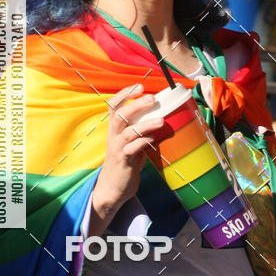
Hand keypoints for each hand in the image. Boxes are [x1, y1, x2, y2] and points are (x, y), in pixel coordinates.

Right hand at [92, 84, 164, 225]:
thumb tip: (163, 116)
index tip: (138, 86)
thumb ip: (141, 130)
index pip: (113, 106)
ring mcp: (118, 149)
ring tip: (161, 120)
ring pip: (127, 132)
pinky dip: (142, 143)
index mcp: (115, 129)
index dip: (124, 94)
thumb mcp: (132, 143)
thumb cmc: (125, 163)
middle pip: (119, 116)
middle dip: (135, 105)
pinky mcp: (124, 162)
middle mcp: (114, 137)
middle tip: (151, 98)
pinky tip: (153, 140)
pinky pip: (132, 150)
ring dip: (144, 125)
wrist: (112, 189)